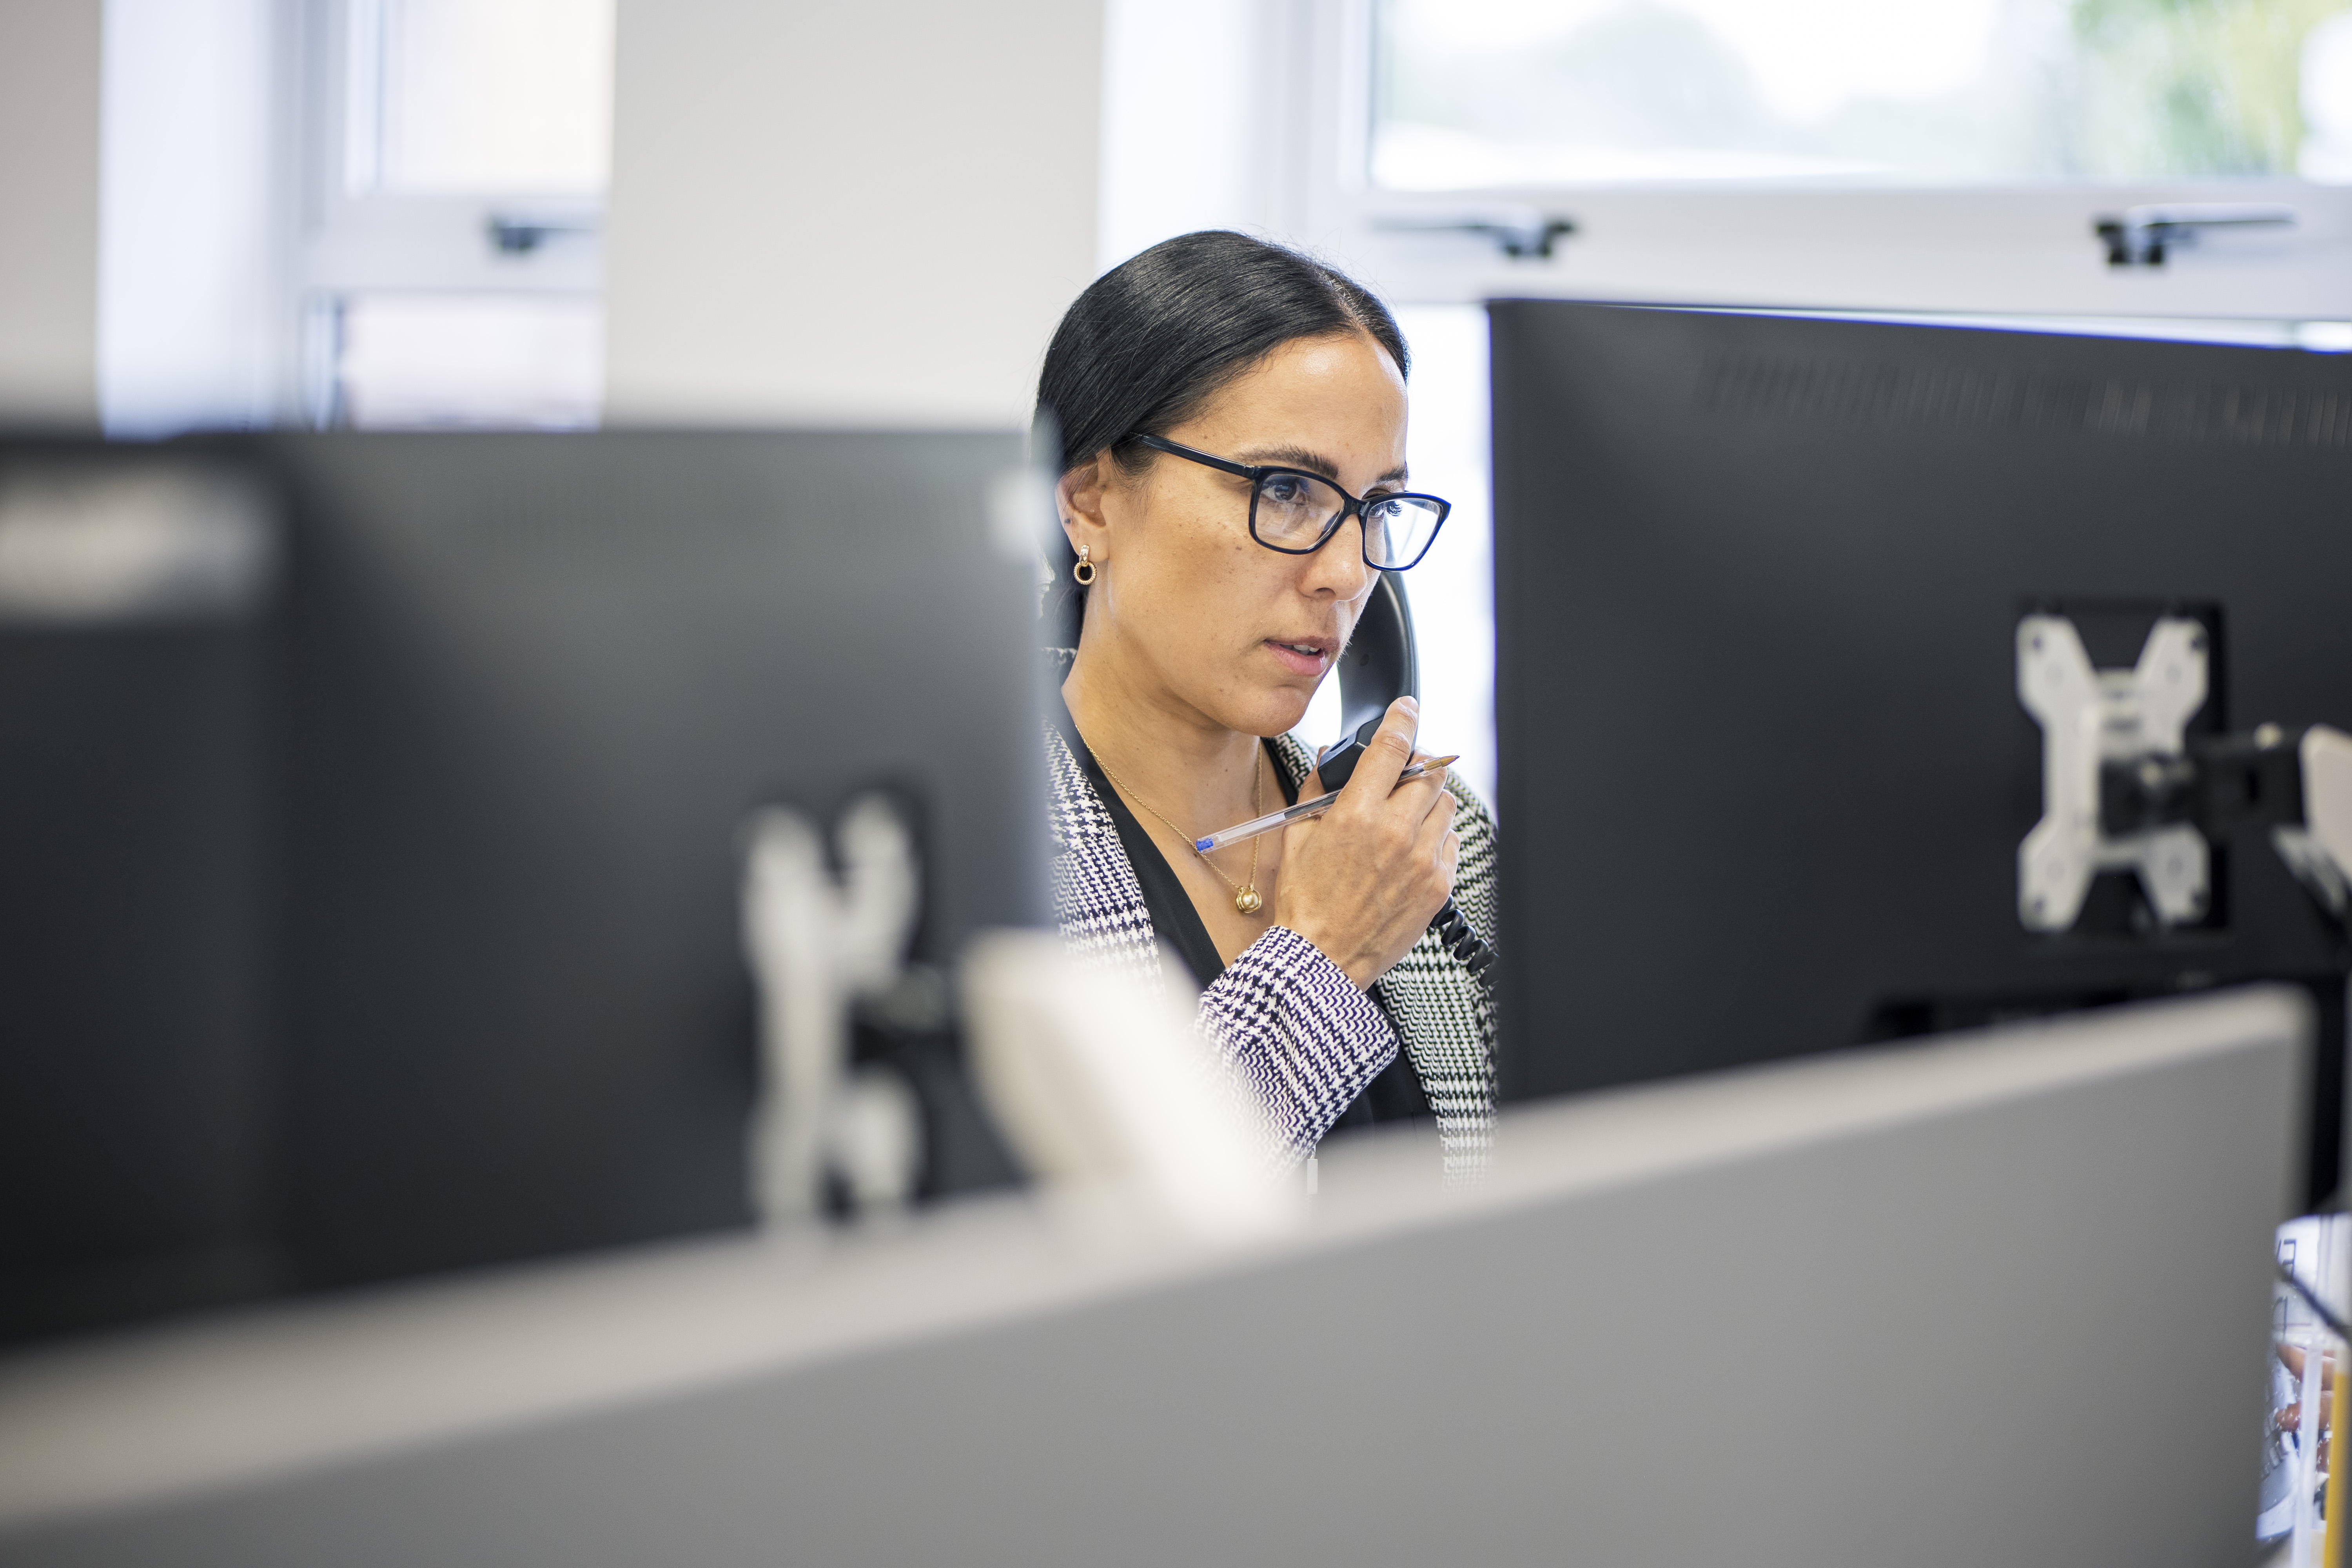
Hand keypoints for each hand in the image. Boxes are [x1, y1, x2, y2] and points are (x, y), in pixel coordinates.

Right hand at [1274, 696, 1458, 988]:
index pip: (1393, 747)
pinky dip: (1436, 838)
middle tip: (1401, 776)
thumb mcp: (1298, 839)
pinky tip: (1412, 850)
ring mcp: (1422, 860)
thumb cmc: (1306, 905)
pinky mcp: (1438, 885)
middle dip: (1417, 766)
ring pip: (1445, 805)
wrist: (1323, 958)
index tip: (1406, 708)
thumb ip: (1316, 791)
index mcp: (1356, 816)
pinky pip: (1452, 842)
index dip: (1403, 718)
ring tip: (1403, 819)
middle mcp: (1395, 834)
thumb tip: (1329, 760)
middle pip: (1429, 772)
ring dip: (1428, 802)